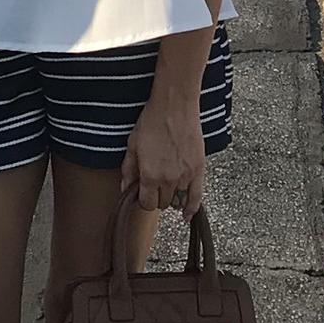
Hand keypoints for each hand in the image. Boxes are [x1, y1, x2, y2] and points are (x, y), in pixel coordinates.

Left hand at [122, 88, 204, 214]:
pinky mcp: (198, 170)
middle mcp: (168, 180)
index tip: (142, 193)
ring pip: (177, 200)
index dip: (143, 200)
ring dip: (171, 196)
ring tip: (167, 186)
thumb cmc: (151, 122)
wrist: (174, 107)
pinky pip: (197, 197)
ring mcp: (185, 176)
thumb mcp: (132, 145)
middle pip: (162, 203)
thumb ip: (129, 170)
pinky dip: (192, 208)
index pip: (146, 204)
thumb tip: (125, 188)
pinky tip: (187, 215)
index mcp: (149, 175)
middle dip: (156, 197)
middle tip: (154, 185)